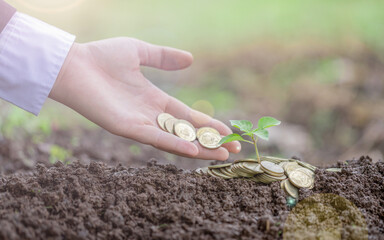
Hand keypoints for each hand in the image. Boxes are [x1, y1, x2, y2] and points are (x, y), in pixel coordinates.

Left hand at [49, 38, 240, 159]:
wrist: (73, 65)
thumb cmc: (101, 57)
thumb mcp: (139, 51)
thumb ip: (163, 57)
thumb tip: (190, 59)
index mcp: (154, 99)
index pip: (187, 115)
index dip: (207, 123)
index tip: (227, 130)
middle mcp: (149, 115)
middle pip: (186, 131)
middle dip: (209, 140)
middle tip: (233, 148)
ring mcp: (139, 123)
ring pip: (174, 140)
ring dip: (199, 148)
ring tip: (222, 155)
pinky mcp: (126, 128)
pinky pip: (155, 139)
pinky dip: (175, 145)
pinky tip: (194, 151)